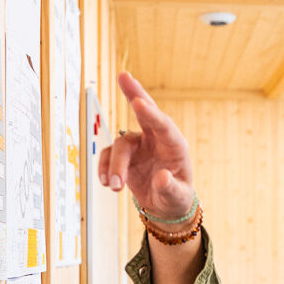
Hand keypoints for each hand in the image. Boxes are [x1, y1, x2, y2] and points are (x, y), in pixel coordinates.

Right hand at [99, 72, 194, 217]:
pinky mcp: (124, 154)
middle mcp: (156, 139)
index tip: (138, 101)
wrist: (165, 207)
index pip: (164, 125)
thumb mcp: (178, 197)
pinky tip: (108, 183)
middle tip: (124, 76)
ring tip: (115, 187)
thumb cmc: (176, 198)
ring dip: (115, 166)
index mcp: (175, 146)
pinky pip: (108, 156)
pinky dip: (105, 169)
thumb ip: (170, 188)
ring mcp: (139, 145)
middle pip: (144, 111)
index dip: (150, 113)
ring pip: (120, 145)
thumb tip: (162, 178)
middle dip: (134, 92)